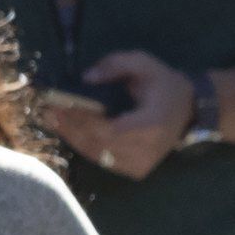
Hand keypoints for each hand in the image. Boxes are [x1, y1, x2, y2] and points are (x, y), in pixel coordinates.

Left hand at [61, 52, 194, 181]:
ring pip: (97, 154)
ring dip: (71, 137)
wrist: (187, 110)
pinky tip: (67, 131)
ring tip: (51, 119)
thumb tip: (86, 77)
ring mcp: (142, 165)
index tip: (59, 104)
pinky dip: (83, 145)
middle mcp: (148, 150)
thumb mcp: (144, 63)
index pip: (111, 129)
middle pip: (99, 144)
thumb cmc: (162, 84)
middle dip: (70, 127)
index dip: (83, 120)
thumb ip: (116, 65)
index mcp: (154, 124)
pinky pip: (102, 160)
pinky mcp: (135, 170)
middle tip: (47, 110)